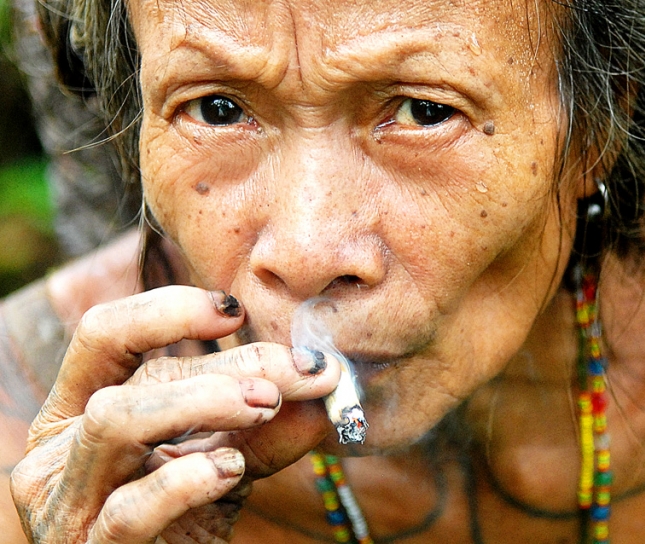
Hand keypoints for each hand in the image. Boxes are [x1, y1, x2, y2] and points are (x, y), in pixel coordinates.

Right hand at [10, 286, 339, 542]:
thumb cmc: (184, 522)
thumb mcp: (225, 458)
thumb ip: (266, 421)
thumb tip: (323, 375)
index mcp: (79, 412)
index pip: (104, 334)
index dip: (167, 309)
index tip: (236, 312)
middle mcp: (59, 452)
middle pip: (136, 378)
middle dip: (228, 365)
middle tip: (299, 369)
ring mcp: (67, 506)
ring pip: (116, 420)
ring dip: (205, 401)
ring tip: (267, 405)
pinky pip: (131, 508)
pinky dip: (189, 479)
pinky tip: (231, 470)